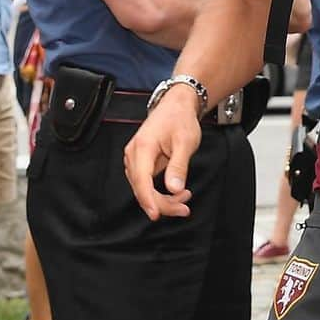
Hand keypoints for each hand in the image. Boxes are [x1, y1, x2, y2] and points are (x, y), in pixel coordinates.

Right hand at [123, 85, 201, 220]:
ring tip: (184, 199)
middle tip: (184, 208)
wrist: (177, 105)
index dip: (148, 200)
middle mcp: (133, 154)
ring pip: (143, 189)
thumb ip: (178, 166)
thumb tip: (174, 189)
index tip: (156, 214)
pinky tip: (175, 193)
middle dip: (162, 203)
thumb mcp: (186, 142)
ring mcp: (135, 159)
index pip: (141, 181)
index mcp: (142, 148)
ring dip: (162, 199)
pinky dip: (159, 192)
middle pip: (141, 189)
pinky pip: (146, 183)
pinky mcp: (140, 162)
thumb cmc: (180, 119)